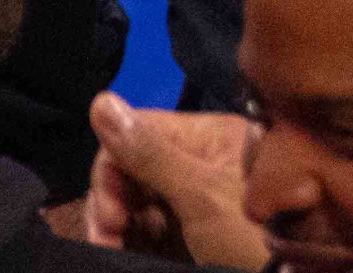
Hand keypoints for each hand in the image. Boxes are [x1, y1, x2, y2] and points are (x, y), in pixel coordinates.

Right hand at [86, 93, 266, 267]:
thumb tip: (101, 101)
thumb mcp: (199, 195)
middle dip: (109, 203)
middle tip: (106, 239)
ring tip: (109, 250)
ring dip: (110, 226)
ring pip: (131, 200)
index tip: (111, 214)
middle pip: (130, 167)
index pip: (137, 132)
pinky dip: (127, 239)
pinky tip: (119, 252)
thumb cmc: (250, 234)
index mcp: (208, 136)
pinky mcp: (187, 229)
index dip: (112, 169)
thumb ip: (149, 153)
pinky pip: (144, 226)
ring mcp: (192, 195)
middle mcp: (199, 158)